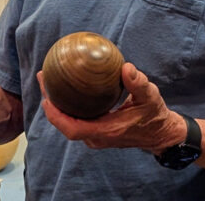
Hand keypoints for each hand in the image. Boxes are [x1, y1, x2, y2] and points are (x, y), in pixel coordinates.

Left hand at [37, 62, 184, 151]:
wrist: (161, 134)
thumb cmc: (155, 115)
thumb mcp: (150, 97)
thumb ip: (138, 83)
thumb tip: (126, 67)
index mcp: (106, 131)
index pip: (72, 129)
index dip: (56, 115)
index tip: (47, 97)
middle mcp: (98, 137)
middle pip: (65, 124)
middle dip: (51, 104)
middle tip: (44, 78)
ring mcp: (97, 136)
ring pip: (69, 123)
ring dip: (57, 105)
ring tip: (49, 80)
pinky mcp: (98, 131)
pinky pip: (77, 120)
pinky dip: (68, 106)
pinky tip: (66, 88)